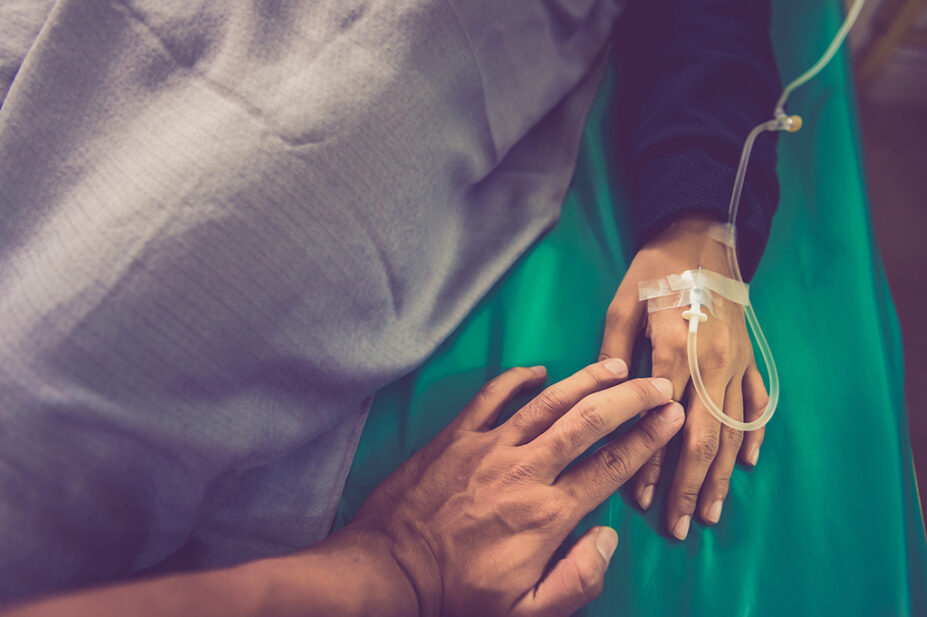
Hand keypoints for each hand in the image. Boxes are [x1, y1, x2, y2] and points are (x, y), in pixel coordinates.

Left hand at [346, 361, 683, 616]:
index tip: (671, 417)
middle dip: (629, 399)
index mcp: (546, 515)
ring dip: (585, 380)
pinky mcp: (454, 437)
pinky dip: (515, 378)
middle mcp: (523, 471)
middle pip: (587, 422)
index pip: (610, 467)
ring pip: (546, 402)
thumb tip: (608, 538)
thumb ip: (575, 580)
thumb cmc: (455, 597)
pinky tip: (537, 370)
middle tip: (658, 383)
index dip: (646, 440)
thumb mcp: (524, 612)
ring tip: (616, 365)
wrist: (386, 573)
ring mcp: (487, 448)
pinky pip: (490, 397)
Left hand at [599, 215, 769, 539]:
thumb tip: (607, 400)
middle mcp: (710, 363)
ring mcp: (736, 362)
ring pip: (731, 430)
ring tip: (711, 512)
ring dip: (720, 475)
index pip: (661, 422)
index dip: (651, 464)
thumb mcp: (620, 306)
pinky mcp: (751, 356)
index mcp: (673, 350)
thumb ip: (613, 355)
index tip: (642, 500)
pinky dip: (752, 435)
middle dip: (690, 487)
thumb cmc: (652, 272)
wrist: (701, 235)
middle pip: (701, 438)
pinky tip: (745, 464)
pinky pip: (756, 403)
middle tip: (680, 527)